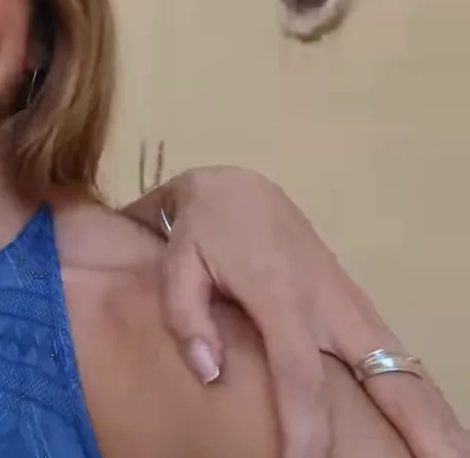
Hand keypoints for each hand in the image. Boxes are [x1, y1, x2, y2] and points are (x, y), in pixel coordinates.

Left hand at [125, 166, 467, 457]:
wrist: (236, 189)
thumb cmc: (202, 232)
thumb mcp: (178, 266)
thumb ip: (187, 318)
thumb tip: (210, 374)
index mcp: (278, 293)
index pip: (299, 373)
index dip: (304, 425)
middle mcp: (327, 301)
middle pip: (383, 372)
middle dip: (417, 424)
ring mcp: (349, 302)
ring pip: (402, 365)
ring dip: (431, 414)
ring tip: (450, 457)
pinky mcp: (356, 304)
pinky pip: (395, 354)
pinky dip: (417, 392)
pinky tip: (431, 427)